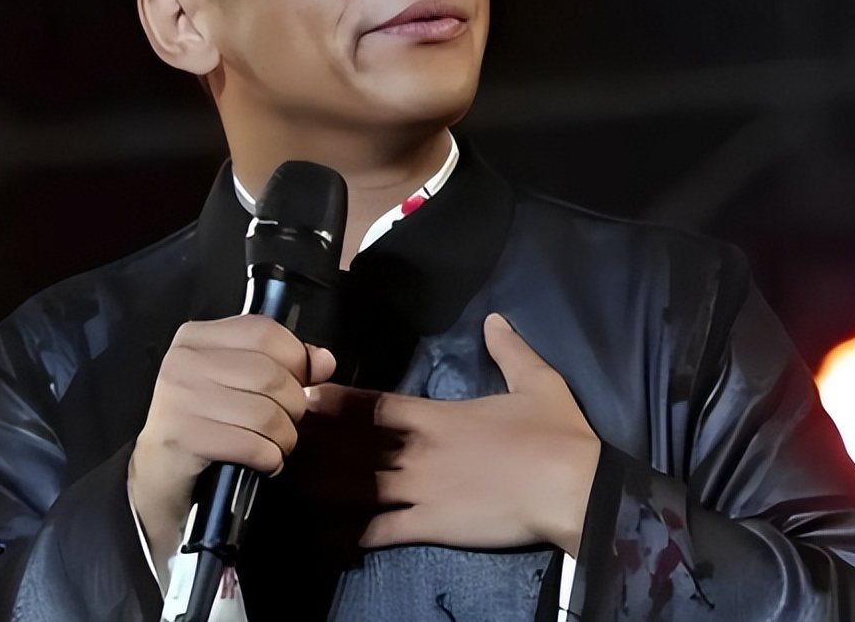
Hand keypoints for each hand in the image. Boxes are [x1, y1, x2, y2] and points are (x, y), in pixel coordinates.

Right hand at [128, 314, 335, 574]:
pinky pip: (251, 444)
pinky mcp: (182, 439)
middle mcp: (182, 361)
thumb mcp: (241, 383)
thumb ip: (284, 363)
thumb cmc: (207, 424)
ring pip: (265, 411)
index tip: (300, 383)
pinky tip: (264, 462)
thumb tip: (324, 361)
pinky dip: (269, 458)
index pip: (263, 332)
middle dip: (292, 405)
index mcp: (197, 337)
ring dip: (284, 436)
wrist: (159, 479)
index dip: (295, 359)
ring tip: (275, 445)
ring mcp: (178, 399)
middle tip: (285, 423)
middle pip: (270, 373)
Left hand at [303, 313, 598, 556]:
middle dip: (316, 442)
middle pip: (352, 446)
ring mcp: (420, 490)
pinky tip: (323, 534)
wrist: (574, 487)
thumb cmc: (556, 433)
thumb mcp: (536, 380)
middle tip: (280, 437)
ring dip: (320, 484)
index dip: (336, 401)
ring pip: (355, 487)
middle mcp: (419, 450)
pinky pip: (379, 531)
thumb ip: (509, 350)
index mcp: (438, 415)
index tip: (305, 394)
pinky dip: (349, 534)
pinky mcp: (430, 526)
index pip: (374, 405)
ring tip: (287, 479)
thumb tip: (495, 320)